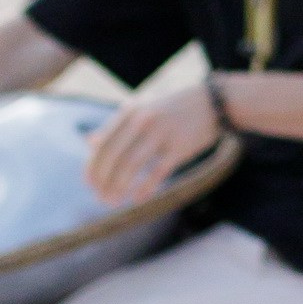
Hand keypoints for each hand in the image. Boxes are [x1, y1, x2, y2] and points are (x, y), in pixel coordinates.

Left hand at [86, 84, 223, 207]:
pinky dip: (144, 188)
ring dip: (118, 187)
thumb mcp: (142, 110)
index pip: (103, 143)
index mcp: (131, 111)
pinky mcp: (180, 147)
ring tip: (112, 201)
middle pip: (114, 156)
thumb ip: (117, 126)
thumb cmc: (173, 109)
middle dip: (103, 180)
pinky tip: (137, 199)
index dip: (93, 166)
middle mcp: (143, 120)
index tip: (89, 184)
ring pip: (131, 165)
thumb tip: (90, 142)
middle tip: (99, 197)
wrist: (213, 102)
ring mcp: (162, 133)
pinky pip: (157, 172)